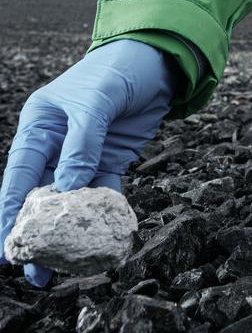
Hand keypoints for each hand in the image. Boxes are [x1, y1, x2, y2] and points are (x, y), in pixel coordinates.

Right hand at [0, 39, 178, 287]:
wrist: (156, 60)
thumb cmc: (117, 70)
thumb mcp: (97, 101)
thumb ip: (83, 145)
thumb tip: (69, 190)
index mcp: (39, 127)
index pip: (18, 176)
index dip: (9, 214)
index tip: (6, 249)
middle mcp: (55, 145)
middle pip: (40, 196)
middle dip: (36, 235)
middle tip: (34, 271)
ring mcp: (82, 156)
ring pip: (70, 203)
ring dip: (67, 235)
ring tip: (59, 272)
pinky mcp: (109, 161)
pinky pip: (102, 195)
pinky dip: (102, 218)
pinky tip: (101, 245)